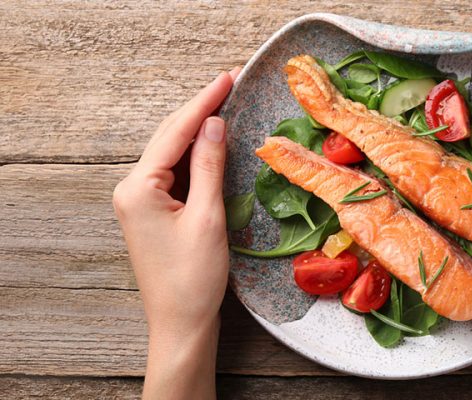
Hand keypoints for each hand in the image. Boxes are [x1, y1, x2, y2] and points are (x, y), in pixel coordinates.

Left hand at [113, 68, 238, 399]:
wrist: (180, 324)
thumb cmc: (194, 278)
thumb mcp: (207, 218)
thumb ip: (209, 166)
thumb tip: (215, 124)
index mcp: (138, 188)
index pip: (175, 133)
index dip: (203, 103)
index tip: (228, 78)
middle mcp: (131, 189)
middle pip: (168, 138)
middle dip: (199, 110)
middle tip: (229, 84)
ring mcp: (139, 201)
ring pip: (170, 153)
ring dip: (196, 130)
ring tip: (224, 105)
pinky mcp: (151, 213)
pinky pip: (173, 173)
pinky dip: (194, 156)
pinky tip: (212, 143)